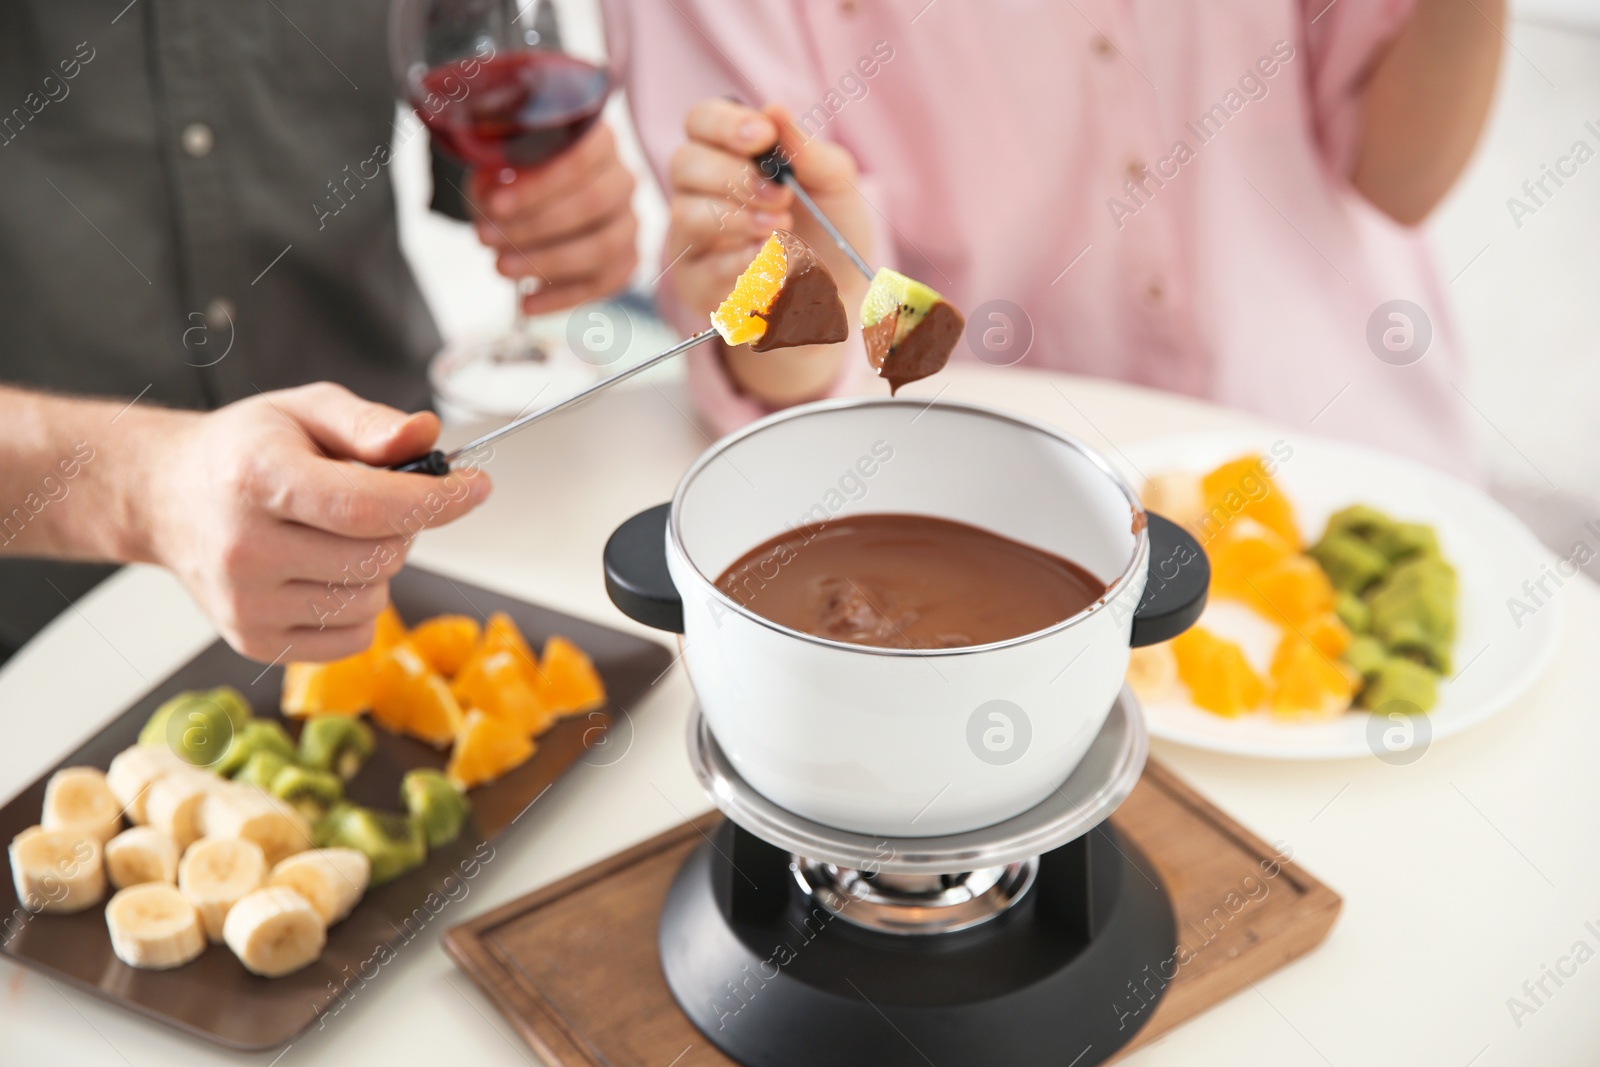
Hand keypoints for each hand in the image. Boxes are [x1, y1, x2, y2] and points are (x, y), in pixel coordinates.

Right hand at [133, 384, 491, 662]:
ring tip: (340, 535)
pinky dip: (359, 607)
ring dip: (381, 567)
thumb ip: (369, 423)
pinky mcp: (253, 640)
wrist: (168, 497)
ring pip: (372, 599)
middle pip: (379, 554)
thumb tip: (426, 437)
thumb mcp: (305, 409)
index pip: (368, 505)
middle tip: (375, 500)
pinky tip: (326, 572)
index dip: (435, 500)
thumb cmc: (245, 450)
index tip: (476, 486)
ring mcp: (246, 602)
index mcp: (259, 478)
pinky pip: (351, 638)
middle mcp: (245, 546)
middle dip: (402, 525)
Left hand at [470, 122, 638, 314]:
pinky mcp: (626, 262)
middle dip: (535, 226)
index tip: (496, 205)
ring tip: (501, 269)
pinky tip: (527, 303)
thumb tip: (493, 197)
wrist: (524, 205)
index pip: (580, 159)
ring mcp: (628, 224)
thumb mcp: (495, 168)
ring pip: (601, 248)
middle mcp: (622, 180)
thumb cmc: (511, 181)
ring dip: (546, 262)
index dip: (538, 185)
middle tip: (487, 240)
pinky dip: (561, 298)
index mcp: (598, 142)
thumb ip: (495, 175)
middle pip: (592, 203)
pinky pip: (601, 285)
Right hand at [663, 100, 872, 403]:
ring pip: (688, 215)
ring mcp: (694, 238)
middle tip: (782, 197)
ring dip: (738, 219)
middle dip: (735, 176)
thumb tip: (776, 110)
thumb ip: (810, 152)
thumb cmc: (831, 233)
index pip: (701, 121)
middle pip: (685, 163)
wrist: (837, 299)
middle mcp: (701, 191)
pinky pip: (703, 267)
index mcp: (730, 154)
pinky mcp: (697, 283)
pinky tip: (769, 263)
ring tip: (781, 230)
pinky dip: (740, 262)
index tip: (762, 138)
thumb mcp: (837, 188)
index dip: (724, 124)